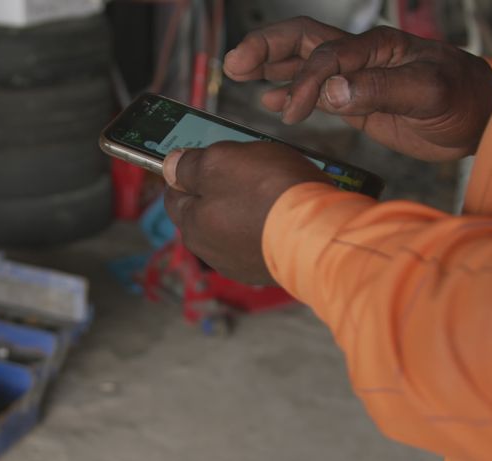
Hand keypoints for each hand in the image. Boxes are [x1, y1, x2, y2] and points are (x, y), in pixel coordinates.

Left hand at [163, 141, 330, 284]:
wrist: (320, 234)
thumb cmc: (269, 193)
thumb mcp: (220, 161)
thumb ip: (190, 165)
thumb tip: (171, 166)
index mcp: (192, 225)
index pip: (174, 195)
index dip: (188, 172)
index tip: (206, 159)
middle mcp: (211, 251)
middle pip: (206, 211)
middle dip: (221, 189)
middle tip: (247, 169)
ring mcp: (241, 264)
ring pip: (235, 226)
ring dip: (246, 208)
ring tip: (272, 189)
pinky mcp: (269, 270)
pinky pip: (260, 240)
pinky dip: (267, 226)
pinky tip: (284, 212)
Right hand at [223, 18, 491, 161]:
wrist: (485, 116)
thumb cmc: (465, 99)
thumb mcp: (430, 93)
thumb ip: (381, 90)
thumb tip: (332, 91)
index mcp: (376, 47)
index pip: (325, 56)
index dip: (303, 81)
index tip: (293, 112)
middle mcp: (362, 56)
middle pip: (302, 40)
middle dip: (265, 48)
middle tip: (234, 63)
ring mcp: (357, 77)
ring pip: (303, 61)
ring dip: (270, 65)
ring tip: (237, 71)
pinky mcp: (358, 100)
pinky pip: (316, 89)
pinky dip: (290, 91)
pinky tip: (271, 100)